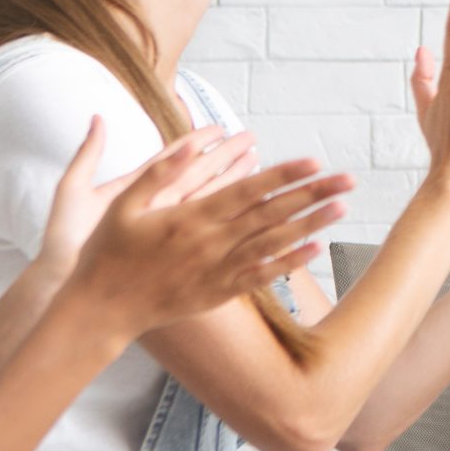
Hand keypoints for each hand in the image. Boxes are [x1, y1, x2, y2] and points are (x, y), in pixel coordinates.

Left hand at [35, 119, 259, 280]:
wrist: (68, 284)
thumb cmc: (65, 241)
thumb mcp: (73, 191)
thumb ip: (89, 154)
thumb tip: (99, 117)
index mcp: (133, 190)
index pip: (171, 159)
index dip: (195, 141)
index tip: (220, 127)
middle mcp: (154, 207)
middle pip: (195, 175)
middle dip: (224, 156)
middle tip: (251, 139)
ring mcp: (165, 229)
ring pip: (206, 198)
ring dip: (232, 180)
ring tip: (256, 161)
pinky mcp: (173, 249)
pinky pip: (205, 226)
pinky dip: (228, 213)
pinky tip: (249, 203)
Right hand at [67, 146, 357, 333]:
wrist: (100, 310)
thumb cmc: (108, 252)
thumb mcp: (124, 205)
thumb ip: (161, 172)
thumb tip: (193, 141)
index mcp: (190, 218)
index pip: (248, 191)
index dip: (283, 175)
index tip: (314, 161)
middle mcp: (211, 243)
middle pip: (271, 214)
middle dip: (312, 194)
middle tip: (348, 179)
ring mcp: (217, 270)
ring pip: (273, 244)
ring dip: (311, 225)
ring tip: (342, 208)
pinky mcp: (218, 293)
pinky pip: (261, 276)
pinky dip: (290, 263)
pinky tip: (316, 249)